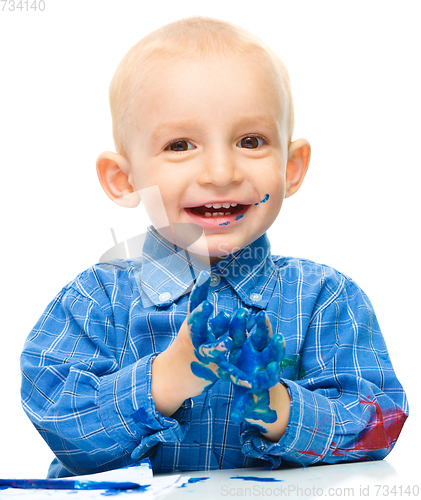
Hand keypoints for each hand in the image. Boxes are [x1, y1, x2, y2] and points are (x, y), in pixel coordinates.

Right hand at [187, 271, 253, 390]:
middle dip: (200, 317)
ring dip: (218, 346)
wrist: (176, 373)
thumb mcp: (192, 319)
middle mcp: (195, 338)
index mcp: (193, 325)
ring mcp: (203, 355)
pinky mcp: (215, 371)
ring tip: (227, 342)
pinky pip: (228, 373)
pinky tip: (250, 381)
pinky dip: (238, 377)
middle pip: (196, 327)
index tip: (205, 276)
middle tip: (207, 306)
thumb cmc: (190, 340)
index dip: (199, 292)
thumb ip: (200, 298)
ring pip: (211, 350)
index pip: (194, 305)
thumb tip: (206, 272)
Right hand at [229, 310, 285, 426]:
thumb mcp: (245, 403)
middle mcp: (264, 363)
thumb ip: (242, 408)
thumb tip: (236, 420)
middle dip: (276, 347)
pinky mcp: (250, 341)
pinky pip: (252, 330)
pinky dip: (251, 323)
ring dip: (264, 328)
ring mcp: (259, 350)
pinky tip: (248, 312)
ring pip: (264, 338)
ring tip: (262, 316)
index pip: (269, 377)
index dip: (271, 373)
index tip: (273, 369)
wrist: (247, 380)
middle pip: (273, 354)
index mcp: (263, 379)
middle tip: (279, 338)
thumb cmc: (248, 395)